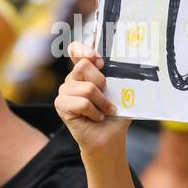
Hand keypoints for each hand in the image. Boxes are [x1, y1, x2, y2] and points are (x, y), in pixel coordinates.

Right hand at [55, 40, 128, 154]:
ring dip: (102, 102)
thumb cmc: (115, 114)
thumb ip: (117, 75)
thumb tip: (127, 62)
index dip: (85, 50)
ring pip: (87, 88)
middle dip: (102, 82)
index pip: (76, 50)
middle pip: (84, 66)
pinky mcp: (61, 105)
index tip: (100, 61)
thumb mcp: (121, 91)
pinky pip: (82, 102)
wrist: (110, 137)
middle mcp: (73, 78)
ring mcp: (65, 91)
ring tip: (104, 110)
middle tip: (107, 95)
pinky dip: (95, 112)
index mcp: (86, 72)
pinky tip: (96, 117)